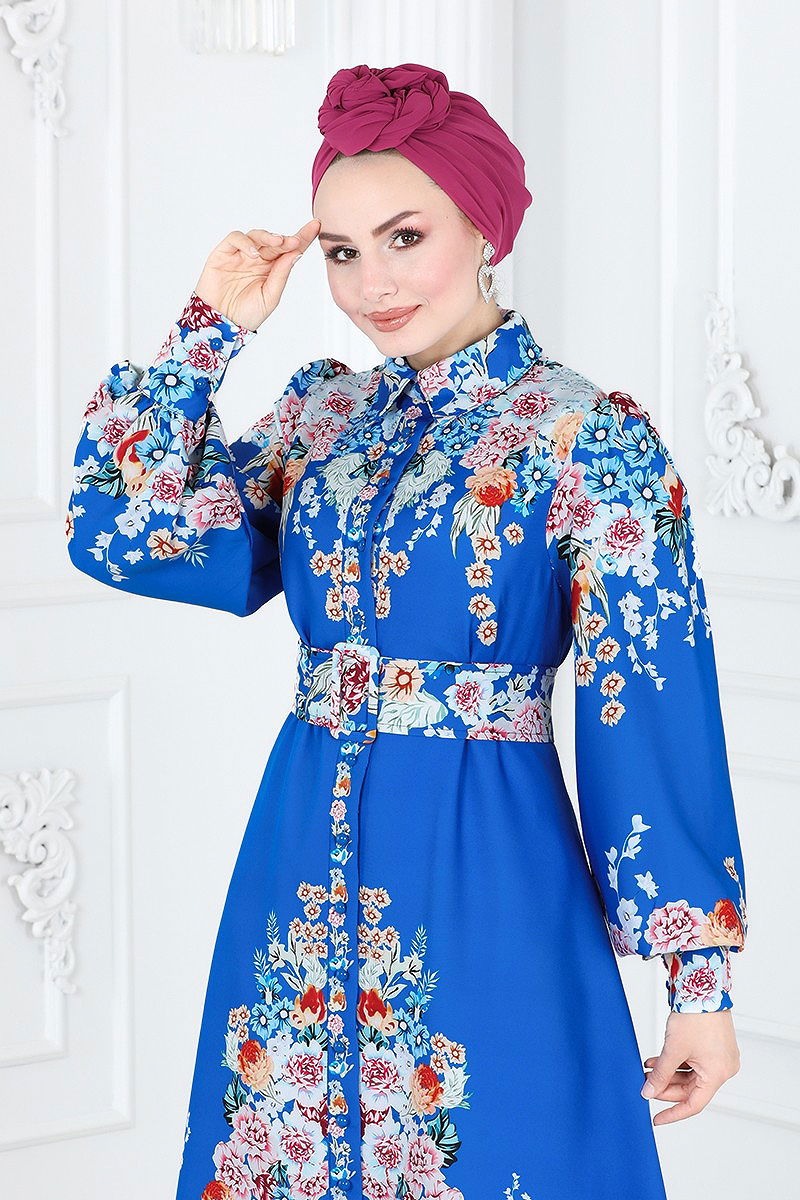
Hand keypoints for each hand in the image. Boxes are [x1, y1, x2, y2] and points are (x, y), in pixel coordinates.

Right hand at [193, 220, 321, 331]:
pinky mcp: (223, 254)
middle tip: (295, 241)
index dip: (302, 237)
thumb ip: (281, 274)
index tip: (316, 226)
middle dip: (286, 239)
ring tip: (278, 243)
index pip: (289, 250)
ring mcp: (241, 255)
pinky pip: (235, 239)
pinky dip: (245, 242)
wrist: (221, 324)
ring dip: (268, 236)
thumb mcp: (270, 297)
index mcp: (272, 269)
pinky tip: (253, 253)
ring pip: (256, 236)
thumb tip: (296, 254)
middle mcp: (258, 259)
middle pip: (274, 241)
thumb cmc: (246, 314)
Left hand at [641, 1009, 740, 1124]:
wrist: (703, 987)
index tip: (657, 1119)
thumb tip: (649, 1092)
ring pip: (690, 1074)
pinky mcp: (714, 1046)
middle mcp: (723, 1068)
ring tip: (648, 1068)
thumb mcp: (673, 1049)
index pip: (693, 1104)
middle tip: (646, 1084)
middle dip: (666, 1086)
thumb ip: (661, 1074)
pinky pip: (693, 1062)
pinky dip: (676, 1062)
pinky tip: (657, 1059)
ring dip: (669, 1073)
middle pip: (691, 1088)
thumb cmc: (695, 1015)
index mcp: (718, 1074)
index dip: (673, 1113)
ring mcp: (720, 1057)